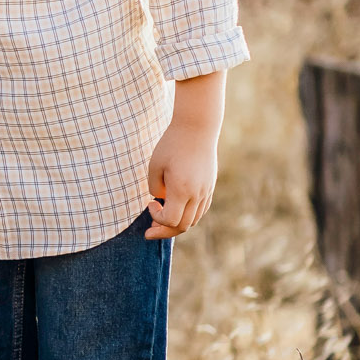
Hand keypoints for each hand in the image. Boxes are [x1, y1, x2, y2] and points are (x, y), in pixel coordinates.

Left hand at [144, 119, 216, 238]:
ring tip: (161, 221)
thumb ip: (155, 188)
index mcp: (182, 190)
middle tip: (149, 230)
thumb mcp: (155, 165)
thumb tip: (161, 201)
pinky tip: (176, 210)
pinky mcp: (210, 187)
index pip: (171, 220)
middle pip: (183, 226)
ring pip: (193, 220)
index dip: (157, 218)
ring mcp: (206, 191)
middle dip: (164, 231)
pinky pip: (200, 210)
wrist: (197, 128)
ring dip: (177, 224)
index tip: (150, 203)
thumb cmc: (172, 144)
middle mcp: (197, 194)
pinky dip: (187, 215)